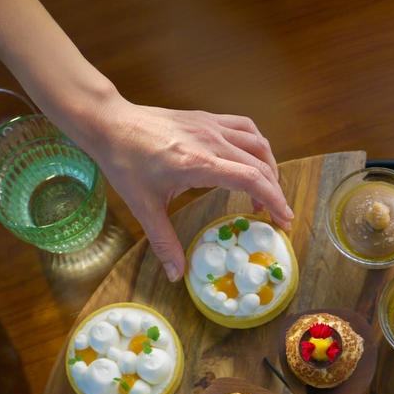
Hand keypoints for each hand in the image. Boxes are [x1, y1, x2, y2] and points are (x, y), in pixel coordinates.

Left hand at [87, 96, 293, 281]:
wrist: (109, 122)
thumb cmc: (124, 161)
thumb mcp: (143, 206)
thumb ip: (164, 242)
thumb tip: (176, 276)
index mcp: (199, 163)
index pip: (252, 178)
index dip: (274, 200)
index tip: (283, 220)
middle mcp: (211, 140)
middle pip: (261, 164)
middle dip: (276, 191)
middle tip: (276, 216)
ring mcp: (210, 125)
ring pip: (257, 142)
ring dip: (269, 167)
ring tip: (266, 191)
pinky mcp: (206, 118)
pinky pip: (244, 128)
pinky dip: (256, 146)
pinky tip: (252, 162)